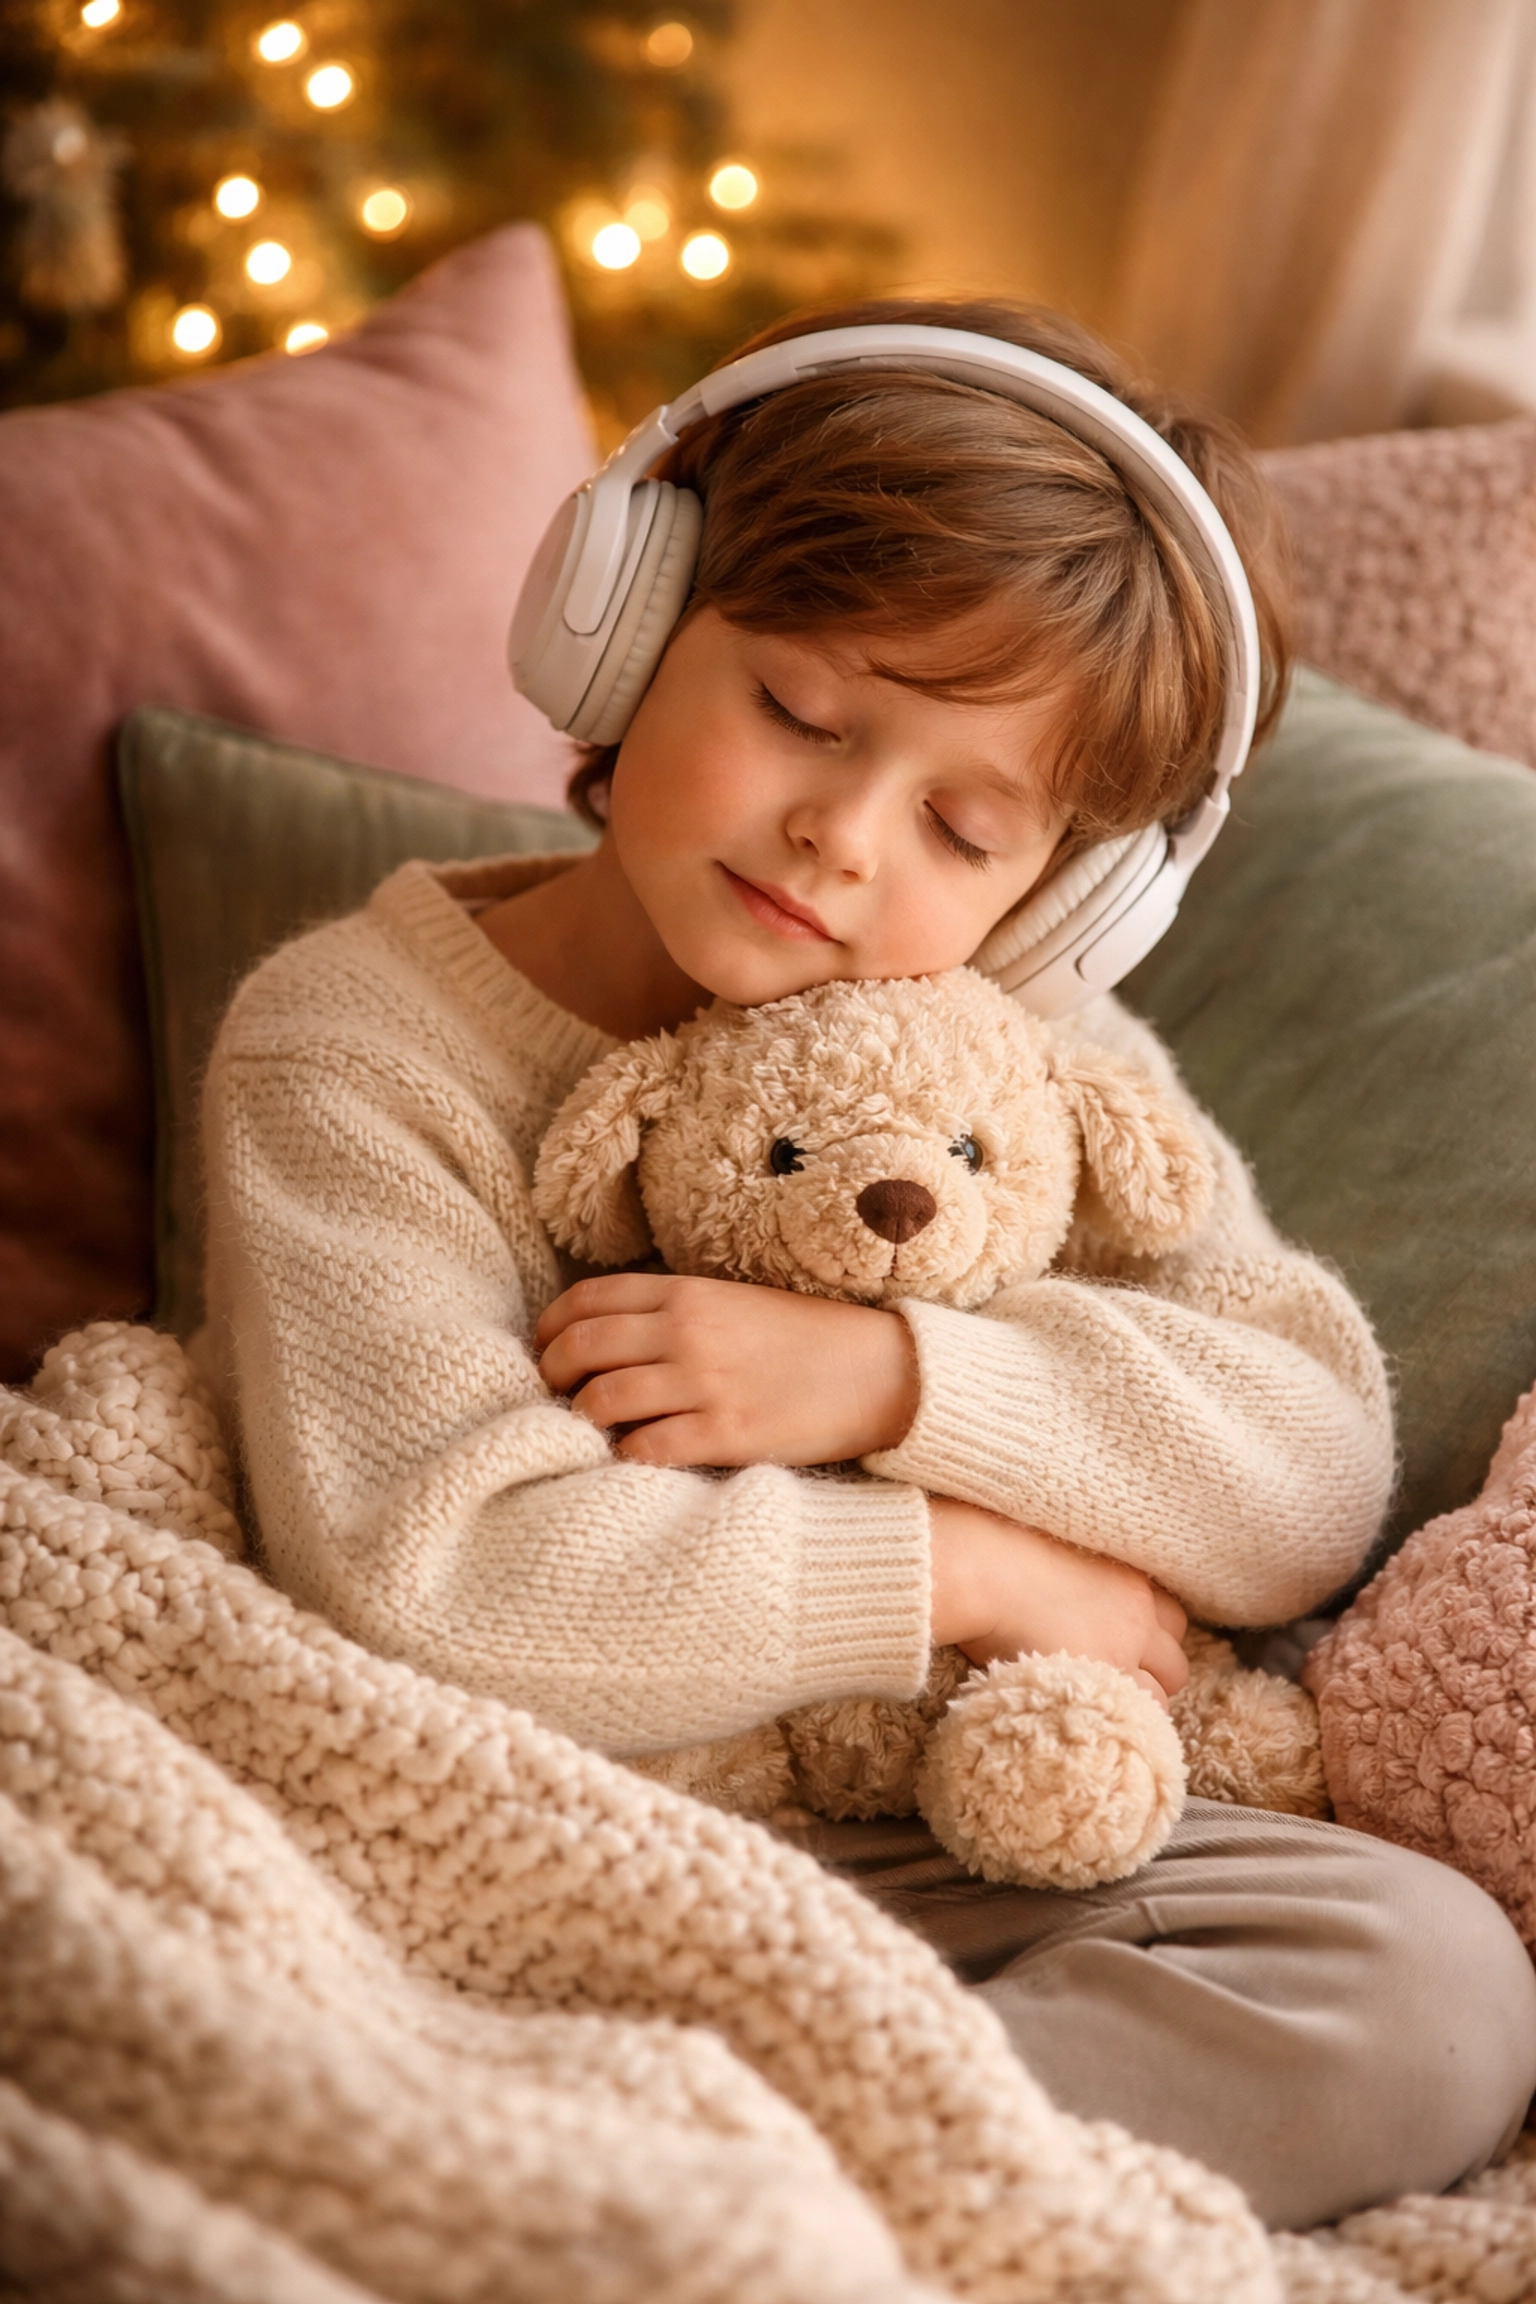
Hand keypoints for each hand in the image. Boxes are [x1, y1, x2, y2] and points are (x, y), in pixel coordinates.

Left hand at [534, 1272, 919, 1467]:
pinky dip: (624, 1457)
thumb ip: (673, 1310)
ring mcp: (703, 1384)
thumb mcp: (734, 1302)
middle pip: (580, 1348)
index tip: (544, 1350)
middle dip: (551, 1374)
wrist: (879, 1373)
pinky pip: (644, 1450)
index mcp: (686, 1293)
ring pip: (600, 1402)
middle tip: (553, 1395)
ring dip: (581, 1420)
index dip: (550, 1327)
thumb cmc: (805, 1338)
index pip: (585, 1300)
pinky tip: (631, 1459)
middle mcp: (685, 1333)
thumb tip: (609, 1334)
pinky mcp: (725, 1435)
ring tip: (589, 1431)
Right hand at [928, 1495, 1188, 1702]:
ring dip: (1139, 1704)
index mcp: (1128, 1578)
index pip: (1170, 1618)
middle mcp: (1138, 1614)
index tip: (1126, 1650)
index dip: (1151, 1639)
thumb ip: (1075, 1580)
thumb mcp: (1054, 1555)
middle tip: (1116, 1686)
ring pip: (1161, 1696)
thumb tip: (1060, 1595)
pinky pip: (1139, 1716)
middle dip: (1153, 1676)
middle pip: (1176, 1660)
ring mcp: (1124, 1650)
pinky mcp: (1105, 1679)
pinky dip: (1123, 1722)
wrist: (983, 1568)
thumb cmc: (997, 1550)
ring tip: (1101, 1711)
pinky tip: (1094, 1723)